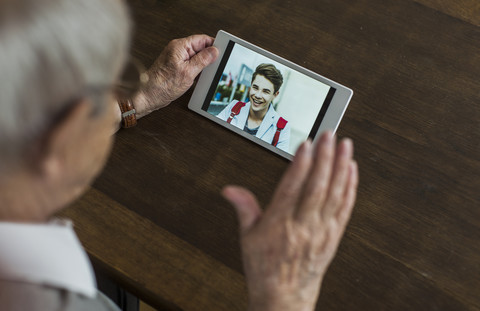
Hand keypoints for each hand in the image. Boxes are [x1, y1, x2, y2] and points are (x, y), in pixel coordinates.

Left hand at [133, 34, 218, 117]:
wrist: (148, 96)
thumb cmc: (162, 85)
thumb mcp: (188, 72)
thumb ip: (203, 60)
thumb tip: (214, 51)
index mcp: (180, 46)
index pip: (201, 39)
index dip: (213, 44)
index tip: (222, 51)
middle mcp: (177, 50)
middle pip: (200, 48)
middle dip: (208, 57)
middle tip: (213, 66)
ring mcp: (176, 59)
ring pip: (196, 58)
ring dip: (202, 66)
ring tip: (202, 75)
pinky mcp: (176, 68)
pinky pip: (191, 66)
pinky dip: (196, 72)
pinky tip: (197, 79)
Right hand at [222, 132, 357, 310]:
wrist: (284, 298)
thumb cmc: (266, 269)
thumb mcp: (247, 238)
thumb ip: (243, 208)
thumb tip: (230, 190)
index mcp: (279, 224)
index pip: (292, 188)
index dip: (300, 164)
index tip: (306, 144)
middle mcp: (303, 227)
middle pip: (317, 187)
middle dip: (325, 158)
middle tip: (329, 135)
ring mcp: (321, 231)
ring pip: (335, 194)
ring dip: (341, 167)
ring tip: (345, 145)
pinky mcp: (333, 236)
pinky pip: (345, 209)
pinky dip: (350, 188)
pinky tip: (351, 171)